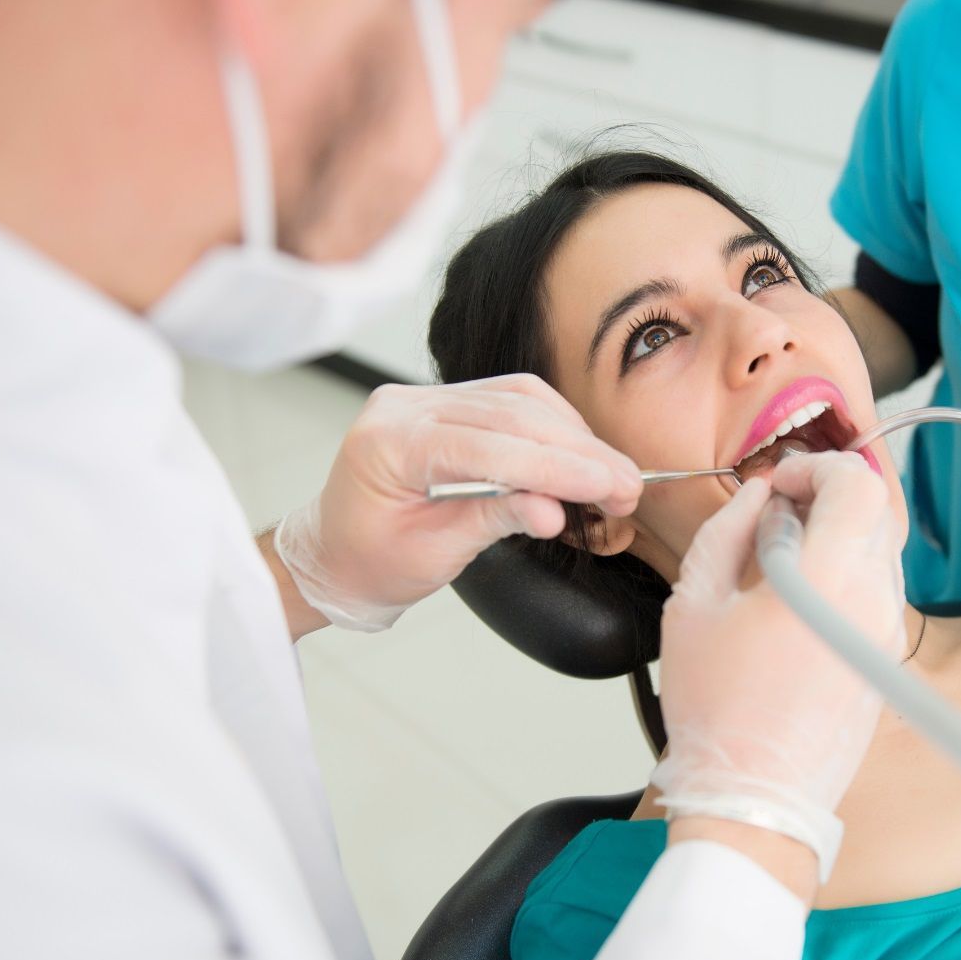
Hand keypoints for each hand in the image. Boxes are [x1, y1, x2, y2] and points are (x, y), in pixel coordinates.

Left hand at [274, 374, 641, 631]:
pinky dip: (556, 427)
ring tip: (615, 478)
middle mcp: (404, 406)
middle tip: (628, 487)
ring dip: (576, 436)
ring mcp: (425, 397)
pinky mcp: (448, 402)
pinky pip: (513, 401)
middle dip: (578, 452)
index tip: (607, 487)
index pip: (487, 445)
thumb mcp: (432, 555)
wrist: (332, 555)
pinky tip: (584, 456)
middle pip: (511, 414)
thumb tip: (554, 512)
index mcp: (388, 443)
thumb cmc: (370, 562)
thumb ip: (493, 520)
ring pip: (520, 399)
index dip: (554, 466)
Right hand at [653, 452, 904, 882]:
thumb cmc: (717, 712)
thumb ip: (727, 532)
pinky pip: (875, 591)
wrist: (755, 800)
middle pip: (873, 512)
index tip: (781, 482)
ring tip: (780, 559)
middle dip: (826, 495)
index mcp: (825, 580)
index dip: (817, 468)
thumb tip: (756, 497)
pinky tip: (797, 598)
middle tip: (778, 510)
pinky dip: (843, 573)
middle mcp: (871, 602)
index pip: (857, 485)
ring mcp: (884, 633)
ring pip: (878, 550)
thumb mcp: (693, 605)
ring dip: (835, 535)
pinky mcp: (885, 660)